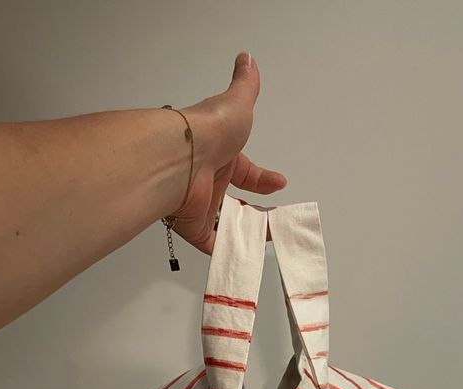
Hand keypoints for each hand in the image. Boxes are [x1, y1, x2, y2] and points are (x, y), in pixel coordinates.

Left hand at [170, 52, 285, 253]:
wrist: (182, 157)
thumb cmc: (210, 131)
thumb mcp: (236, 103)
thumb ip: (245, 85)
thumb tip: (247, 59)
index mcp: (222, 156)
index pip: (246, 171)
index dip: (264, 179)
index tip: (280, 184)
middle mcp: (210, 181)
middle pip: (236, 201)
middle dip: (255, 210)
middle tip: (275, 219)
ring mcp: (202, 206)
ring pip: (226, 224)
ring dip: (246, 232)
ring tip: (267, 237)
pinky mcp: (194, 228)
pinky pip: (212, 246)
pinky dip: (228, 253)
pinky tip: (246, 255)